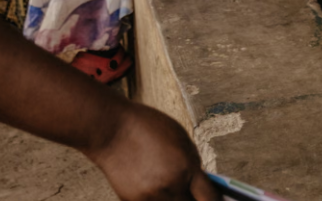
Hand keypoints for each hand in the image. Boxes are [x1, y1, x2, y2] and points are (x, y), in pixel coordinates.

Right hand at [85, 102, 216, 200]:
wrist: (111, 129)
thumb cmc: (147, 126)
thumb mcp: (180, 138)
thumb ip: (192, 163)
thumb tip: (201, 184)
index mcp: (186, 167)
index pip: (210, 198)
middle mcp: (170, 187)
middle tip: (195, 196)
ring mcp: (150, 198)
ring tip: (175, 191)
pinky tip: (157, 191)